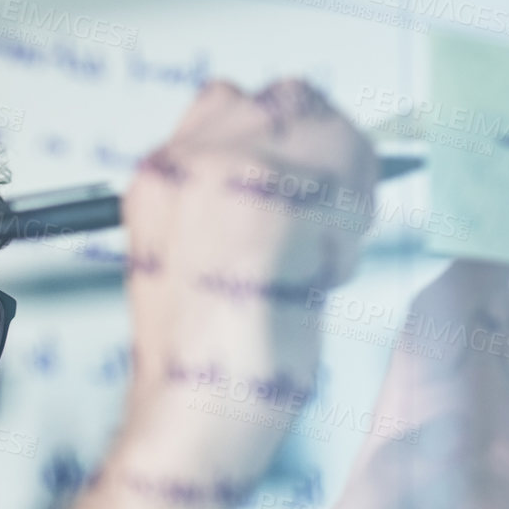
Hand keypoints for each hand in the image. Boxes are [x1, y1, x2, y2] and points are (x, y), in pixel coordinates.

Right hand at [123, 78, 377, 477]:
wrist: (195, 409)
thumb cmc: (202, 361)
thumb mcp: (193, 261)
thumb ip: (228, 206)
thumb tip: (296, 180)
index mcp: (158, 179)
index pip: (230, 101)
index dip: (283, 141)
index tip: (303, 186)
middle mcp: (185, 161)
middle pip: (292, 99)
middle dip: (325, 154)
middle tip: (326, 222)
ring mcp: (227, 171)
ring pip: (332, 134)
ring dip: (344, 193)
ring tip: (314, 264)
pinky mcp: (274, 195)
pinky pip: (349, 186)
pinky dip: (349, 233)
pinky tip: (318, 279)